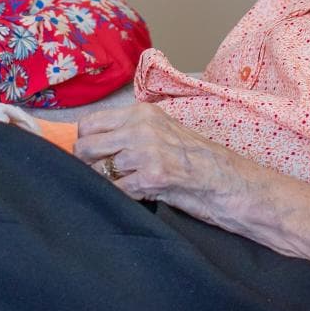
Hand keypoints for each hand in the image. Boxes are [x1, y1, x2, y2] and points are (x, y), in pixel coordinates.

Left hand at [73, 102, 245, 210]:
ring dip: (107, 183)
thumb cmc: (194, 158)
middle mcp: (140, 128)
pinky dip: (121, 196)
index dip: (84, 143)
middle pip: (86, 147)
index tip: (91, 157)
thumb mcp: (160, 132)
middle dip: (88, 165)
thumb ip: (129, 133)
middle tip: (100, 176)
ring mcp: (146, 152)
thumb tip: (90, 144)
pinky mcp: (152, 176)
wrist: (225, 179)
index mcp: (140, 113)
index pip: (89, 124)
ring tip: (125, 185)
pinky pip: (117, 190)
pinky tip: (137, 194)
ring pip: (99, 171)